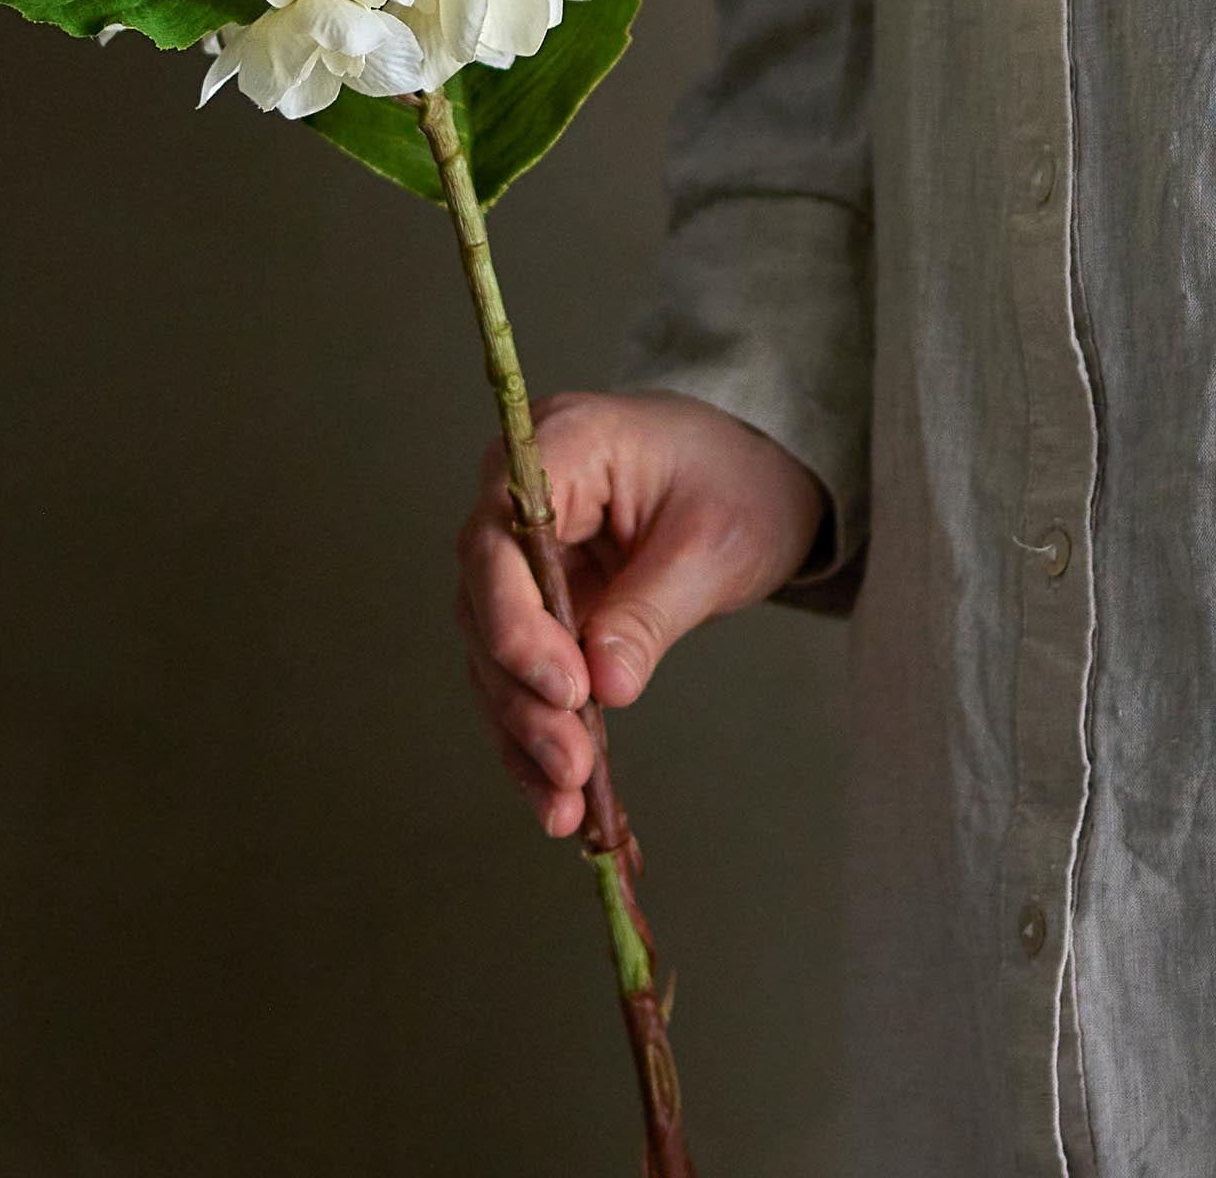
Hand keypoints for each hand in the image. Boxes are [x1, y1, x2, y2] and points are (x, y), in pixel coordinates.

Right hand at [454, 389, 825, 837]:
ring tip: (567, 802)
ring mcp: (524, 552)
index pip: (501, 534)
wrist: (760, 469)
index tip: (567, 688)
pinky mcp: (540, 602)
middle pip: (485, 599)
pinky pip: (520, 670)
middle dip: (522, 692)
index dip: (517, 618)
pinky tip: (557, 797)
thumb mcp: (713, 544)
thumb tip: (606, 687)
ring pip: (491, 649)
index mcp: (561, 444)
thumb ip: (651, 611)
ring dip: (522, 729)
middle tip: (571, 767)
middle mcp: (520, 494)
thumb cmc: (742, 479)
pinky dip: (534, 733)